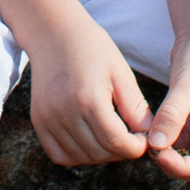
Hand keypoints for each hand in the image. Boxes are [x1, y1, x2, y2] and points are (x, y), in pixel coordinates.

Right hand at [24, 17, 152, 169]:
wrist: (54, 32)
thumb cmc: (92, 48)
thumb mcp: (121, 72)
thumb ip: (135, 108)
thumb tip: (151, 136)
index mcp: (88, 98)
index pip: (116, 142)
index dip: (136, 147)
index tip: (144, 140)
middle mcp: (64, 112)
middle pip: (99, 152)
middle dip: (121, 151)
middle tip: (131, 138)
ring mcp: (47, 118)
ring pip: (80, 157)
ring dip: (101, 154)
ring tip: (112, 137)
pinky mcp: (38, 120)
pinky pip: (59, 155)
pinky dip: (77, 155)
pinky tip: (90, 141)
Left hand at [143, 28, 189, 182]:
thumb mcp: (187, 86)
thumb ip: (172, 116)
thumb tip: (155, 146)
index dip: (181, 167)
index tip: (157, 153)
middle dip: (173, 164)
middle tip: (149, 148)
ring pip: (185, 157)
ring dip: (166, 154)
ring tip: (146, 138)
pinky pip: (176, 141)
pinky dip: (162, 140)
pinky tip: (147, 130)